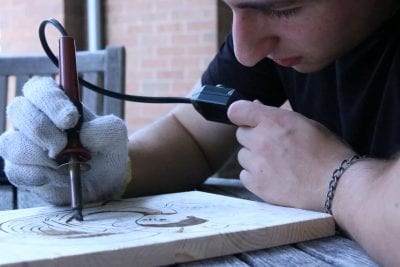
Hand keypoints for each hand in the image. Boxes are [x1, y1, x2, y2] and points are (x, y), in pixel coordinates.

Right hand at [0, 77, 128, 204]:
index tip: (69, 119)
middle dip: (42, 129)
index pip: (39, 88)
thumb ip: (105, 129)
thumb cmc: (105, 149)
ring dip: (39, 156)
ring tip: (65, 164)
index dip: (49, 100)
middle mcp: (32, 118)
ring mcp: (21, 143)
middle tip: (63, 146)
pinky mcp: (20, 169)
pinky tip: (57, 176)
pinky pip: (15, 170)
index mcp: (54, 102)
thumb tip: (84, 134)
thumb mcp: (115, 135)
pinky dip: (39, 175)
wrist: (104, 179)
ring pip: (11, 143)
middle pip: (18, 110)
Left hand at [227, 100, 352, 210]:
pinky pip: (244, 176)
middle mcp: (261, 140)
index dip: (241, 115)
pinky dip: (255, 176)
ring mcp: (257, 164)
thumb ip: (275, 116)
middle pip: (241, 134)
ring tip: (277, 164)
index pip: (236, 110)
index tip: (247, 120)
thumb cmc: (326, 151)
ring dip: (254, 158)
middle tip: (274, 146)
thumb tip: (254, 106)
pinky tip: (273, 177)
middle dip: (253, 138)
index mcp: (273, 121)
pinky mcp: (257, 185)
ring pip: (242, 156)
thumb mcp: (304, 123)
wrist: (337, 185)